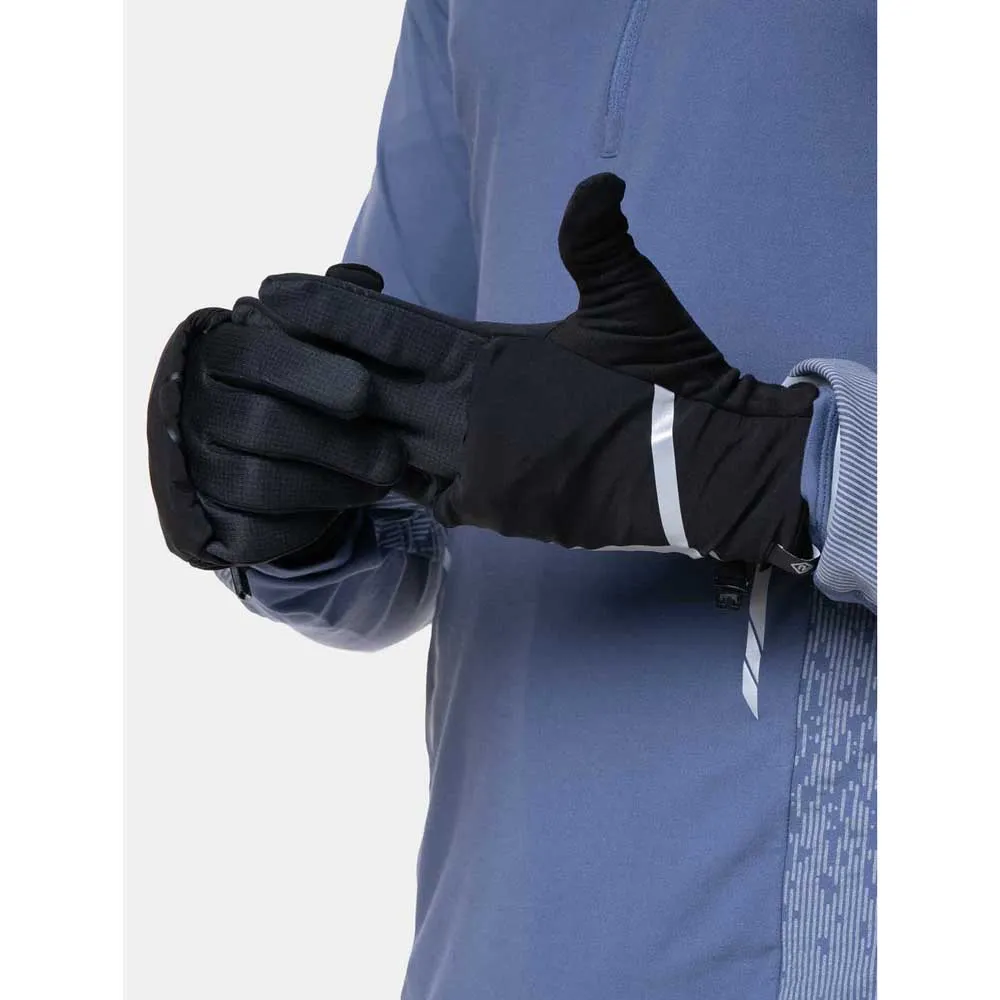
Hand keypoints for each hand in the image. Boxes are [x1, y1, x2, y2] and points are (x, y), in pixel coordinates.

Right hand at [146, 265, 407, 568]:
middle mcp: (197, 406)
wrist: (256, 447)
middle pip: (262, 424)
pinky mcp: (215, 514)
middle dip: (336, 440)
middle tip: (392, 453)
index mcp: (219, 352)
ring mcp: (200, 464)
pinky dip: (315, 512)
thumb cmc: (296, 381)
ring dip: (334, 482)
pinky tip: (357, 498)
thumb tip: (364, 278)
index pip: (255, 356)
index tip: (365, 392)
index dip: (311, 373)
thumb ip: (334, 310)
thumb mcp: (312, 340)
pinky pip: (260, 523)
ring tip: (386, 475)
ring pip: (263, 480)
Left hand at [221, 174, 818, 571]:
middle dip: (301, 366)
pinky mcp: (488, 515)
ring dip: (324, 426)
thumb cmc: (668, 382)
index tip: (271, 292)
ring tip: (277, 407)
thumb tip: (600, 180)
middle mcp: (467, 418)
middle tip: (250, 344)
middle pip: (359, 389)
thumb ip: (597, 238)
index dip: (324, 309)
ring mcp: (473, 473)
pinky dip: (372, 477)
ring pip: (371, 449)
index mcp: (491, 358)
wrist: (701, 474)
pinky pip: (410, 494)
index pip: (385, 329)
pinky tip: (341, 466)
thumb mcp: (634, 299)